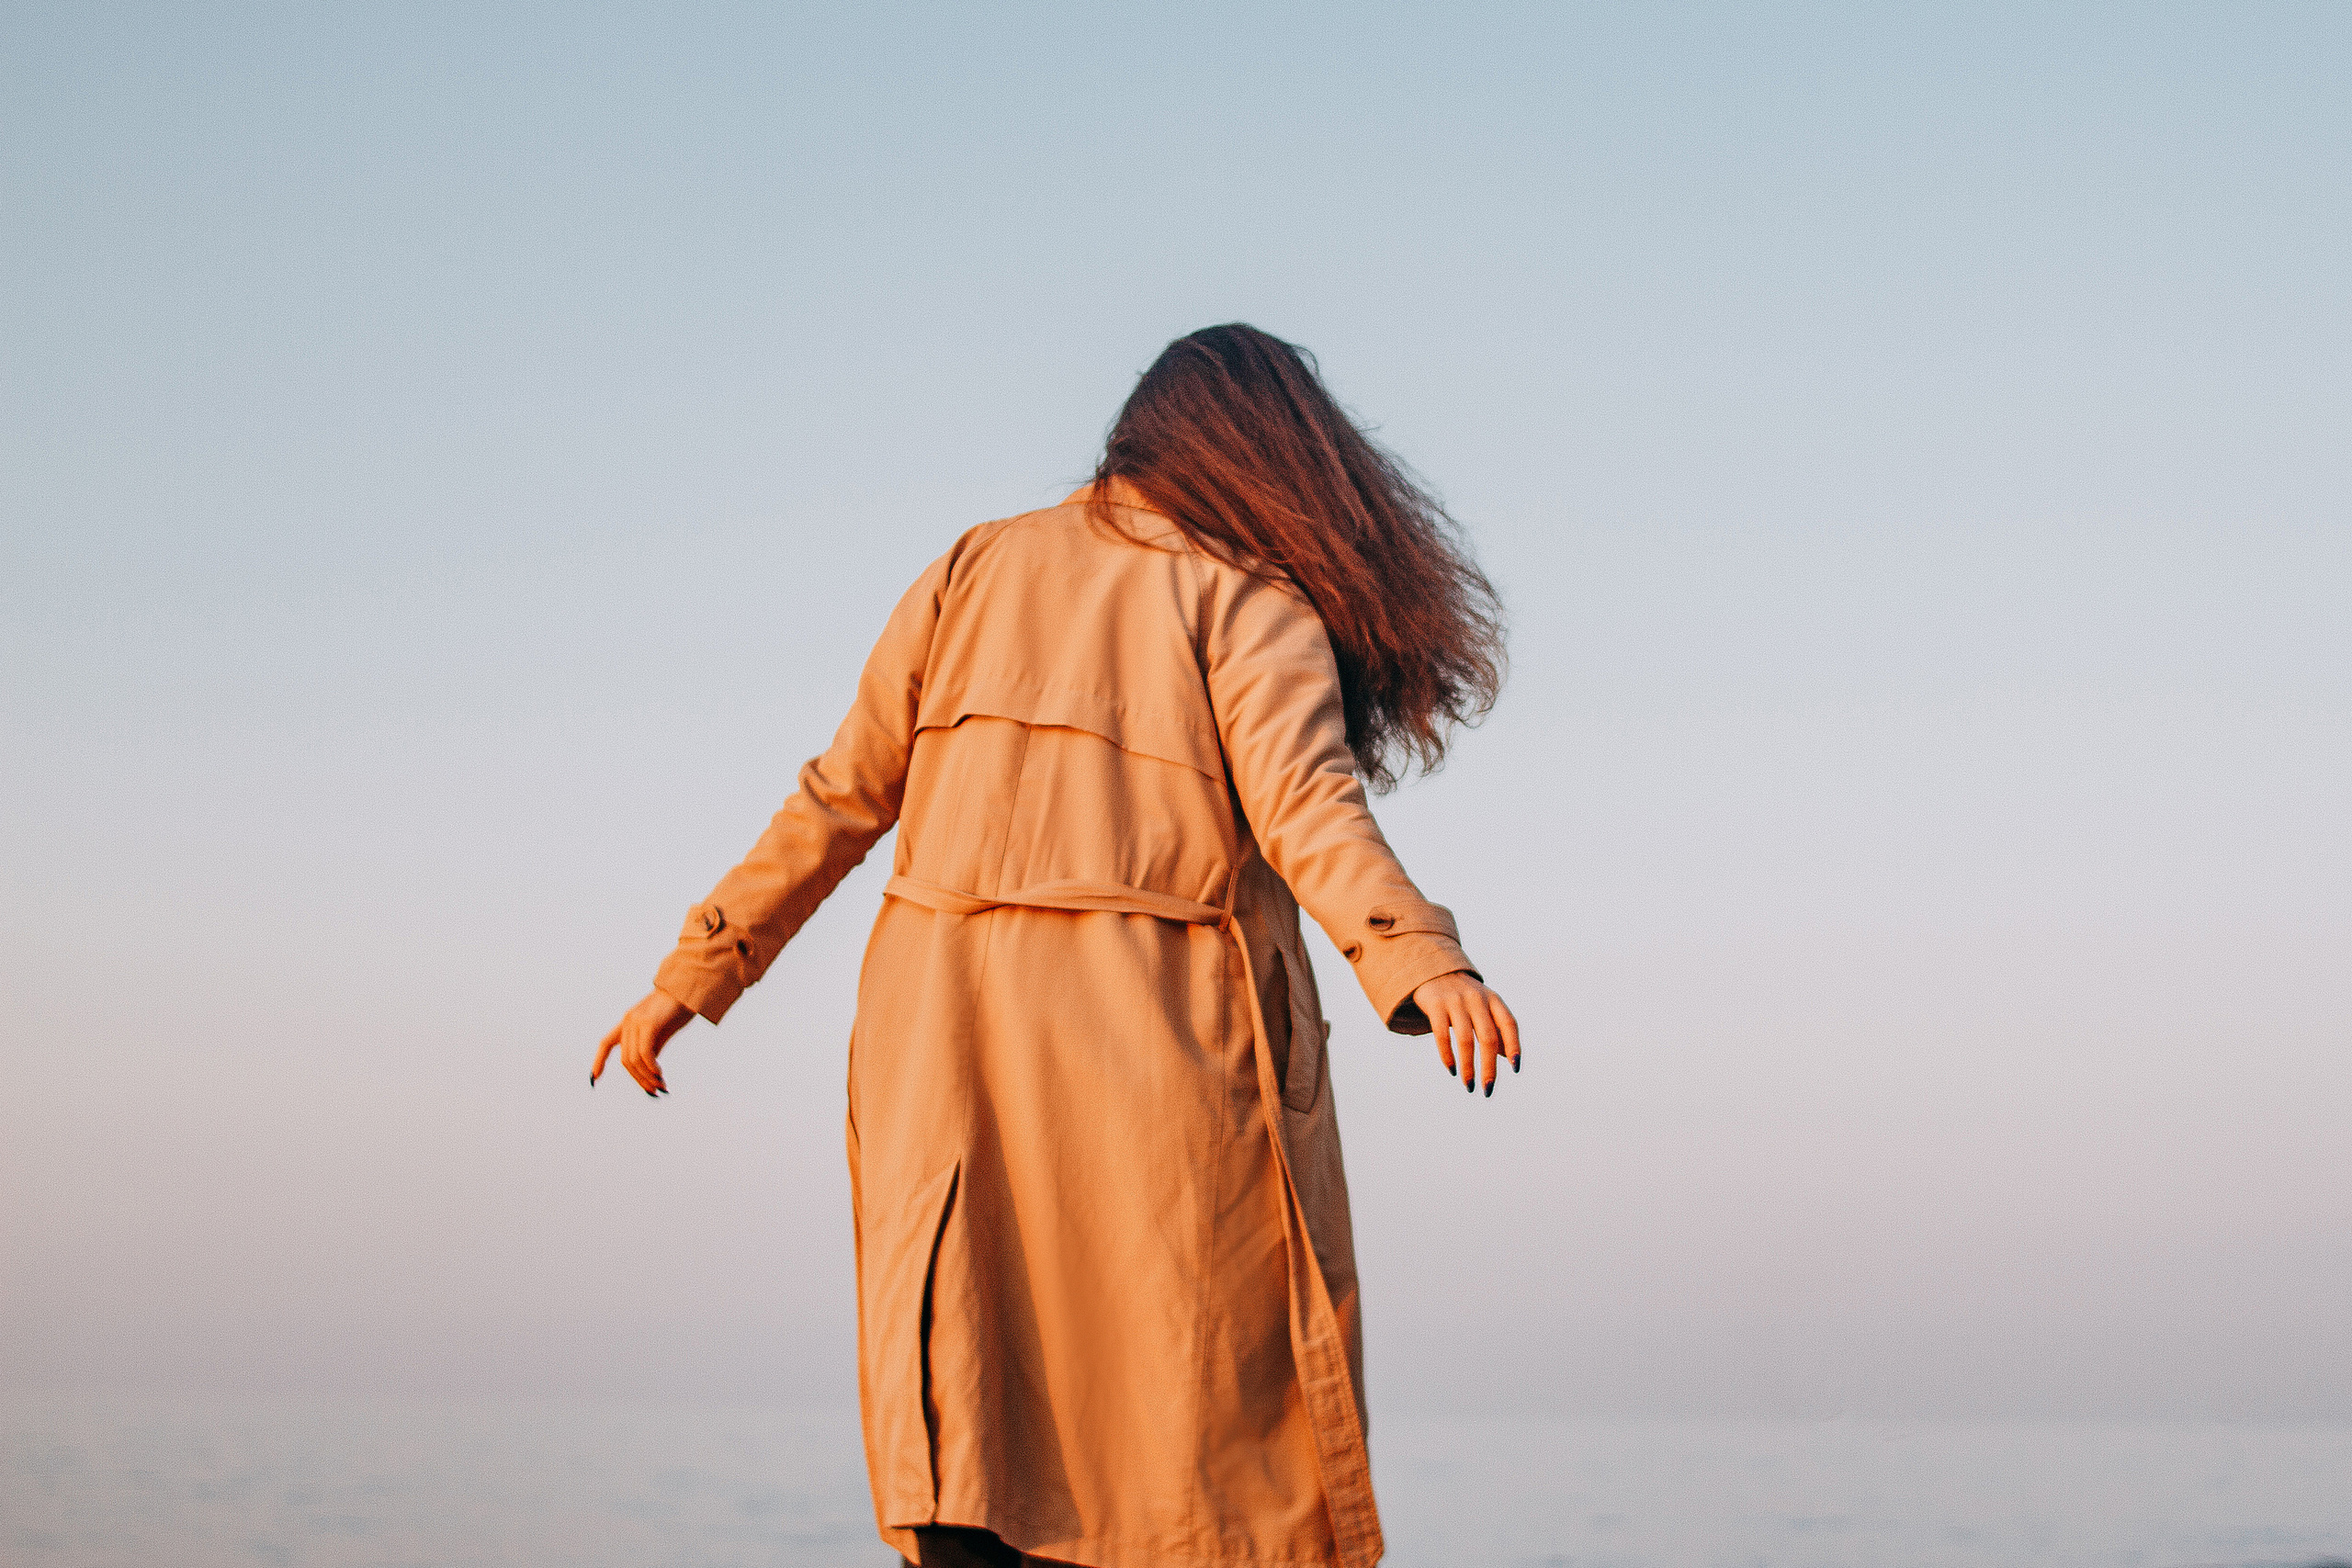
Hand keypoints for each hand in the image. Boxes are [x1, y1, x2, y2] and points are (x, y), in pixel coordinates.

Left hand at [592, 989, 693, 1096]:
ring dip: (647, 1077)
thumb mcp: (662, 1031)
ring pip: (634, 1060)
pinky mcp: (649, 1023)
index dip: (599, 1061)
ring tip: (660, 1086)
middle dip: (639, 1079)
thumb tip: (649, 1069)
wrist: (690, 988)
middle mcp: (628, 1021)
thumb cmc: (679, 1008)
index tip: (594, 1078)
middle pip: (626, 1060)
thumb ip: (653, 1046)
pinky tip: (660, 1074)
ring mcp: (636, 1021)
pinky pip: (644, 1053)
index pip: (606, 1043)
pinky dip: (651, 1067)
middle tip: (654, 1091)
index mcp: (628, 1022)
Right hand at [1414, 971, 1519, 1096]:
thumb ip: (1497, 1028)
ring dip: (1468, 1067)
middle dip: (1489, 1067)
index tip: (1515, 1068)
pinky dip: (1448, 1056)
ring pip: (1466, 1040)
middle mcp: (1477, 999)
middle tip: (1488, 1090)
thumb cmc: (1465, 996)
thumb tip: (1508, 1058)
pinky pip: (1442, 1035)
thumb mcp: (1485, 1006)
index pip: (1509, 1025)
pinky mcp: (1435, 1005)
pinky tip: (1452, 1070)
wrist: (1433, 970)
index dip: (1514, 1046)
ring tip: (1469, 1086)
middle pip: (1488, 1038)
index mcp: (1494, 1000)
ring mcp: (1455, 1001)